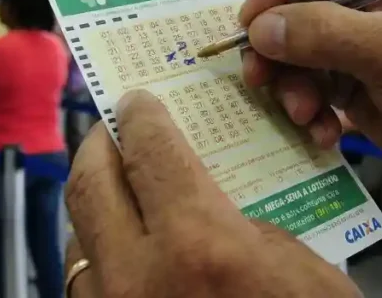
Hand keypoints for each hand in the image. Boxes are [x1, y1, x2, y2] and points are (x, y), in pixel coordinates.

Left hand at [65, 89, 360, 297]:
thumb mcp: (304, 271)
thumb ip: (245, 224)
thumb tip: (205, 201)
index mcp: (198, 245)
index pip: (149, 150)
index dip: (141, 116)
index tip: (137, 101)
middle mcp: (138, 278)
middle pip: (90, 184)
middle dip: (98, 145)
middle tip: (113, 130)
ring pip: (78, 238)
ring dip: (95, 204)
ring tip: (119, 186)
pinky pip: (88, 287)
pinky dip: (101, 257)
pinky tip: (126, 251)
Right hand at [238, 0, 381, 181]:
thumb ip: (324, 34)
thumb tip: (258, 29)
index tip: (254, 21)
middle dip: (272, 42)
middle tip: (260, 76)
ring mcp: (351, 37)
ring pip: (287, 46)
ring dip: (287, 83)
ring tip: (304, 112)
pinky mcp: (346, 78)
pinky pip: (303, 83)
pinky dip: (304, 109)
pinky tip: (323, 130)